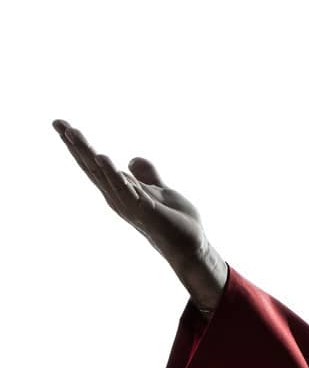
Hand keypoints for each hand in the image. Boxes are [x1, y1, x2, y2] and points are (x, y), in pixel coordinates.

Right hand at [53, 118, 211, 266]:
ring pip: (104, 175)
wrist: (191, 244)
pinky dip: (114, 175)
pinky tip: (104, 158)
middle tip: (58, 123)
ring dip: (89, 154)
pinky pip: (126, 190)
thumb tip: (132, 159)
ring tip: (74, 133)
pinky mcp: (145, 210)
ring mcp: (129, 204)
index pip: (94, 164)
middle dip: (76, 145)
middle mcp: (118, 197)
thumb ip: (145, 175)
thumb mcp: (157, 190)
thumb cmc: (173, 220)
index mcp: (119, 190)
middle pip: (92, 167)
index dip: (78, 145)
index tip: (61, 124)